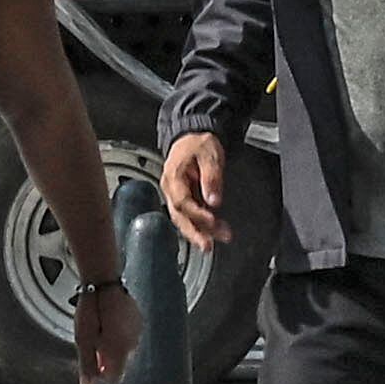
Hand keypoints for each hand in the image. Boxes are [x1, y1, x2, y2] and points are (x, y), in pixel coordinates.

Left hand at [75, 281, 142, 383]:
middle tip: (94, 342)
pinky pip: (130, 337)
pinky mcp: (140, 322)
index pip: (116, 377)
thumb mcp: (83, 339)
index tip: (93, 362)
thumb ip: (87, 363)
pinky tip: (110, 323)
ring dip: (114, 346)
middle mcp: (133, 345)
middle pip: (121, 364)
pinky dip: (121, 335)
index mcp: (119, 351)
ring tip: (101, 330)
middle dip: (107, 358)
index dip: (102, 374)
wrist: (104, 285)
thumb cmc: (92, 310)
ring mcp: (138, 333)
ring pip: (126, 350)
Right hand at [160, 131, 231, 250]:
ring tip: (211, 245)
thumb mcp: (209, 155)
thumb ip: (211, 177)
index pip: (182, 201)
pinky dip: (199, 226)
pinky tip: (211, 235)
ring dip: (198, 233)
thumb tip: (213, 200)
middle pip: (178, 215)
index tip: (212, 220)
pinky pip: (188, 216)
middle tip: (206, 246)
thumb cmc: (198, 144)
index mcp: (173, 176)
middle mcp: (170, 188)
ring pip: (183, 218)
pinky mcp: (183, 199)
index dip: (196, 213)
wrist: (192, 137)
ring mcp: (175, 195)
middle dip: (193, 232)